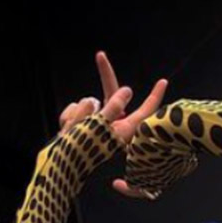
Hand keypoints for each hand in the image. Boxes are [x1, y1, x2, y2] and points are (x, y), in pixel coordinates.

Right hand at [57, 50, 168, 198]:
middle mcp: (112, 125)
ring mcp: (97, 125)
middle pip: (111, 93)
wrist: (58, 167)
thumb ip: (114, 106)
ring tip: (73, 128)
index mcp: (124, 128)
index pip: (145, 110)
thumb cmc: (81, 149)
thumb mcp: (101, 126)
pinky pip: (76, 110)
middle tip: (100, 55)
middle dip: (104, 75)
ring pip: (88, 102)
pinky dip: (68, 118)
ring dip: (77, 112)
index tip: (163, 82)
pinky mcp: (82, 126)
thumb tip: (127, 91)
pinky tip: (65, 130)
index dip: (154, 96)